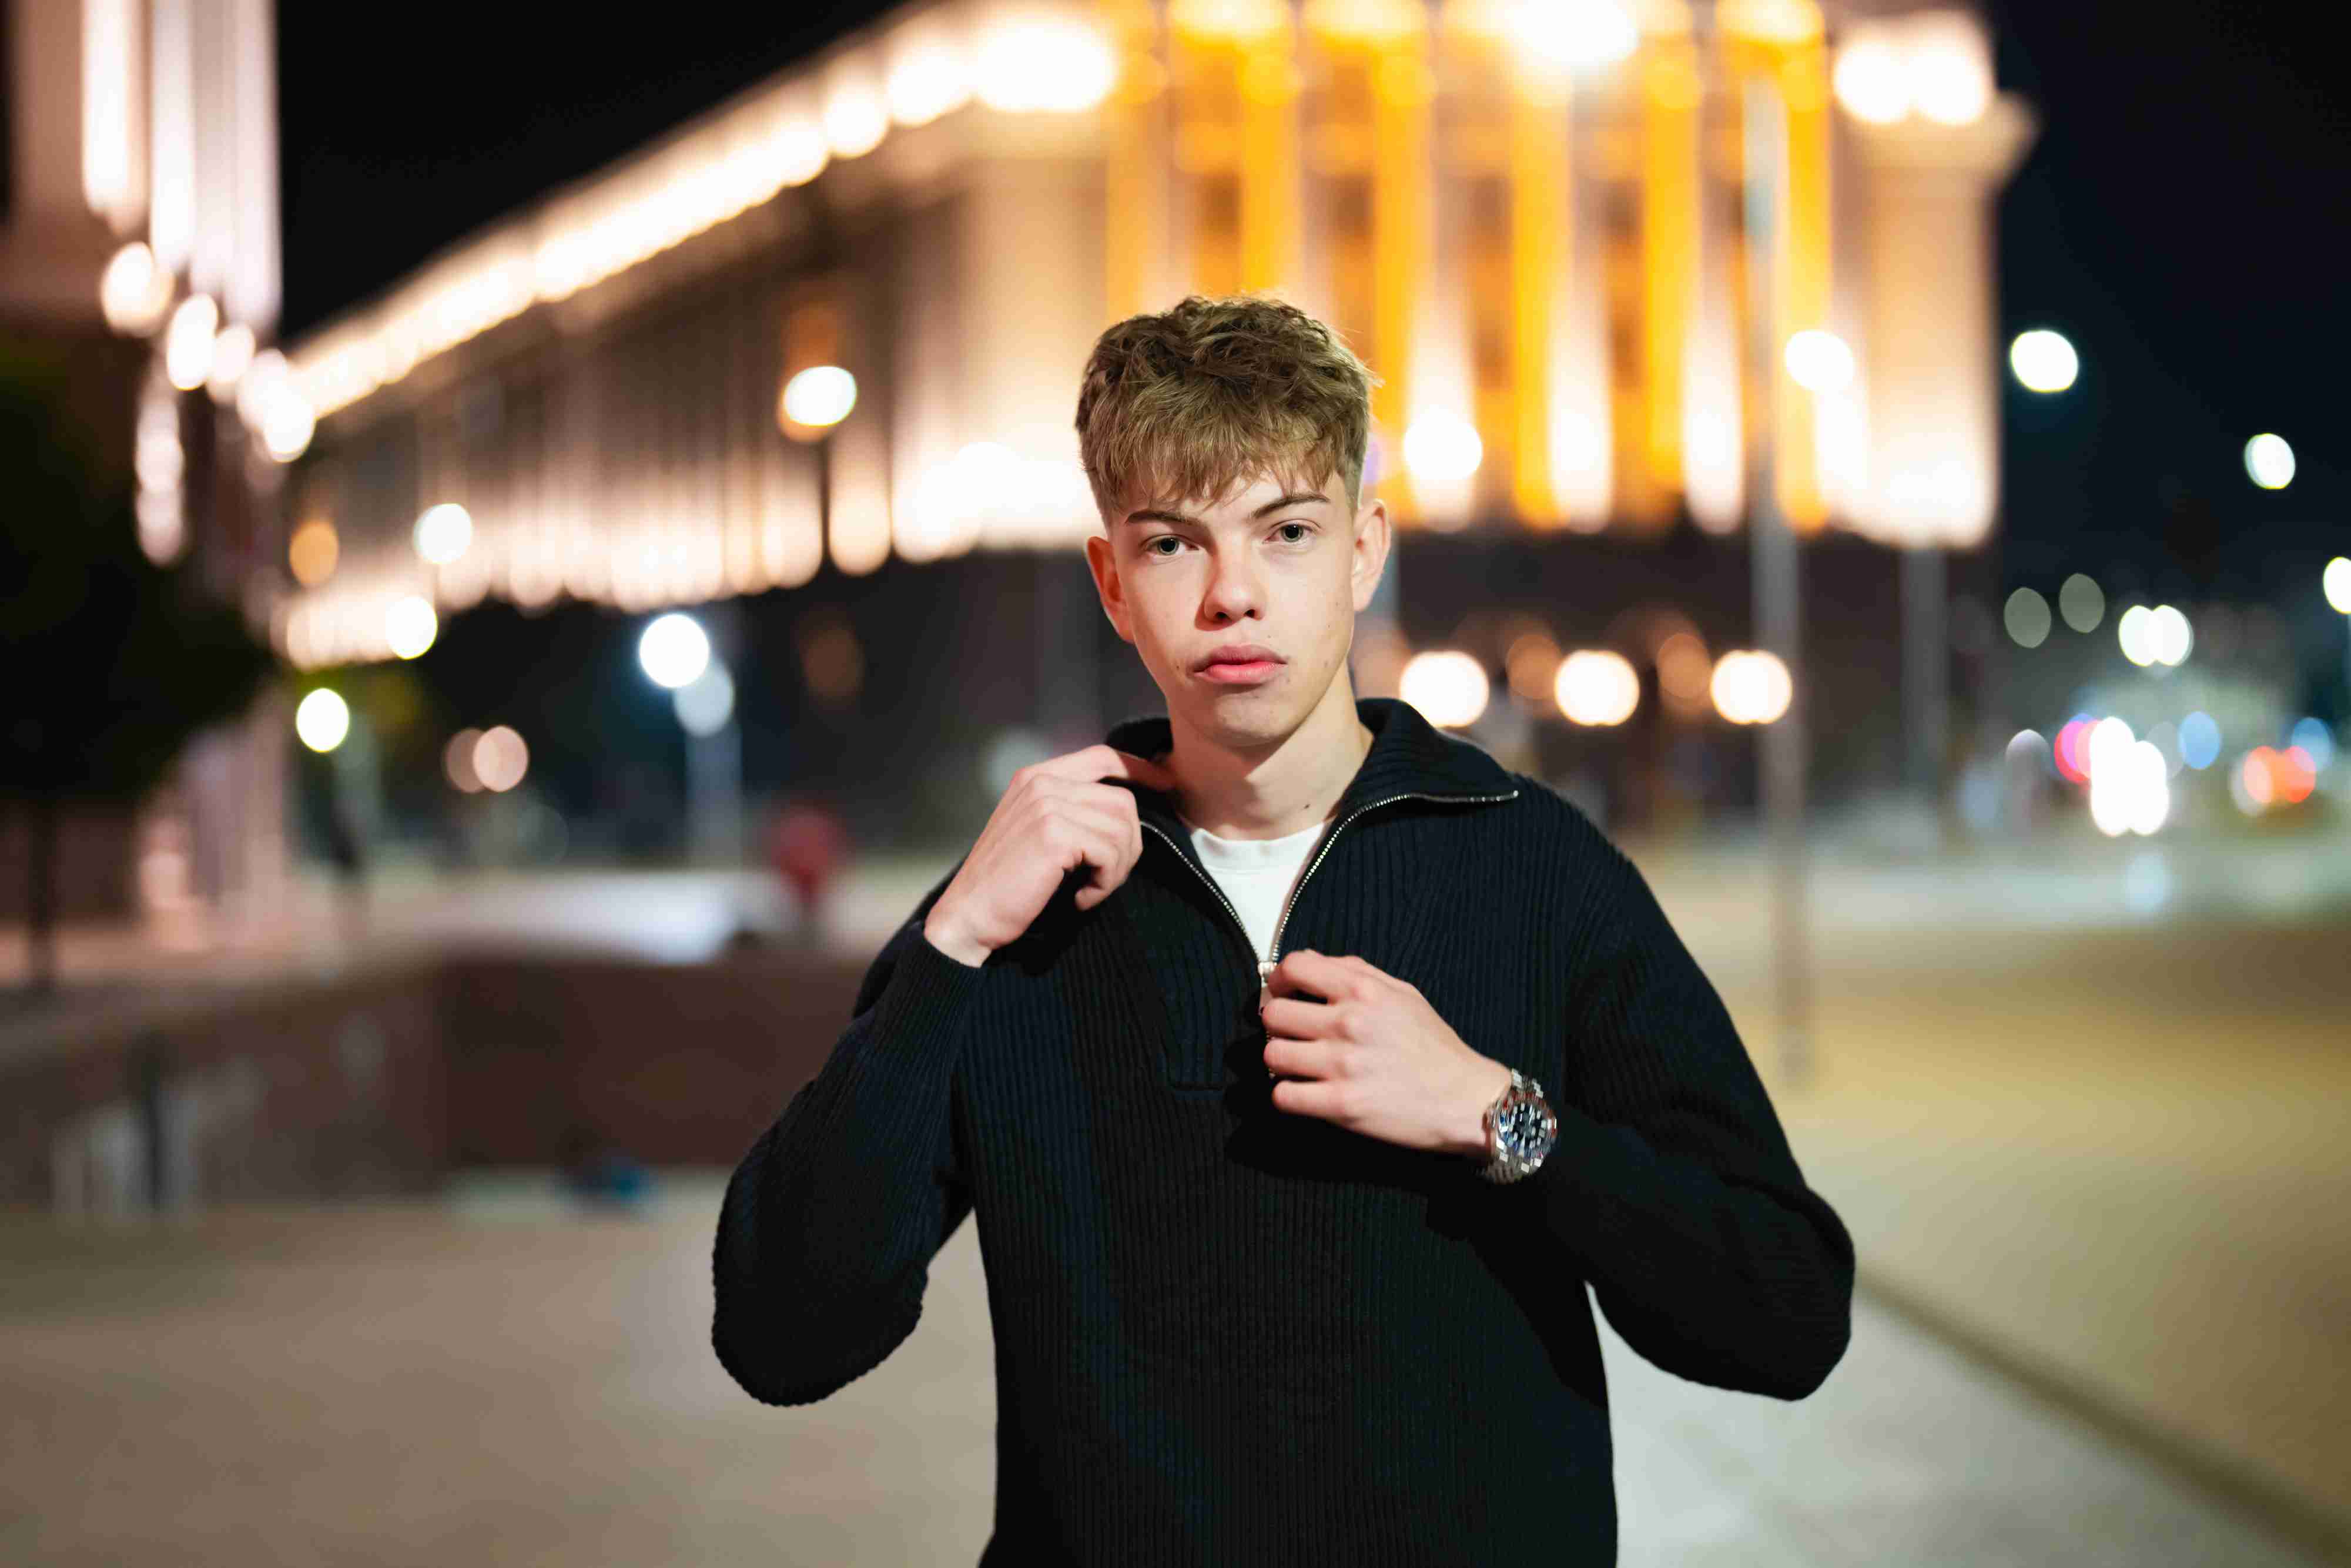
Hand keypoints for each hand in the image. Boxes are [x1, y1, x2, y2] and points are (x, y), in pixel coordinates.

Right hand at [923, 744, 1179, 965]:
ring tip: (1089, 891)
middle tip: (1104, 879)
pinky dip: (1104, 884)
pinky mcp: (1053, 833)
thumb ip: (1071, 812)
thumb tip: (1126, 812)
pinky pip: (1110, 853)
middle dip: (1128, 845)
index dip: (1139, 768)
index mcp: (1036, 778)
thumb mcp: (1038, 834)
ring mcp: (1046, 805)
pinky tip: (1080, 899)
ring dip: (1115, 869)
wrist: (969, 917)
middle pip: (1122, 800)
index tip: (1166, 784)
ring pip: (1122, 827)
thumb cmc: (1007, 887)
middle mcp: (1041, 783)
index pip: (1102, 756)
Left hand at [1261, 949, 1513, 1158]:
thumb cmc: (1433, 1045)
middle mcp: (1348, 1023)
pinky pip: (1283, 1097)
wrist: (1464, 1099)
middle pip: (1273, 1014)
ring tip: (1298, 1065)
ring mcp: (1342, 1065)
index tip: (1283, 993)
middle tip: (1291, 1035)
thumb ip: (1355, 971)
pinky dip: (1287, 1096)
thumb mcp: (1402, 993)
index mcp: (1363, 990)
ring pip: (1272, 1056)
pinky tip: (1304, 1093)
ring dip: (1280, 1061)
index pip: (1293, 967)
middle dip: (1277, 1025)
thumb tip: (1308, 961)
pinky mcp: (1341, 1105)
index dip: (1279, 980)